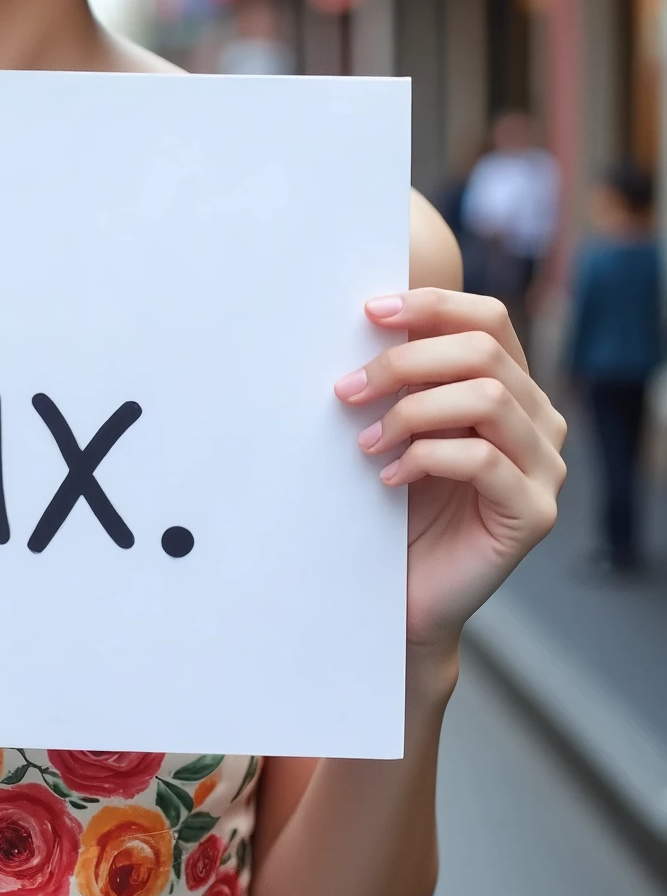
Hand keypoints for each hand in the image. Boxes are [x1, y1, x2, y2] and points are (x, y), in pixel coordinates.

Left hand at [335, 288, 565, 655]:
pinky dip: (425, 457)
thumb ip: (408, 376)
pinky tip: (391, 475)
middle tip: (348, 388)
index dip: (432, 305)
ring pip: (486, 399)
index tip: (370, 312)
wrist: (410, 590)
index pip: (489, 320)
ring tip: (367, 440)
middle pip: (482, 352)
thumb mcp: (405, 423)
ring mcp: (547, 468)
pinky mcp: (536, 512)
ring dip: (412, 411)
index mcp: (514, 387)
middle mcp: (541, 420)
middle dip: (405, 361)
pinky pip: (482, 460)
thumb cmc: (403, 501)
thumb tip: (370, 317)